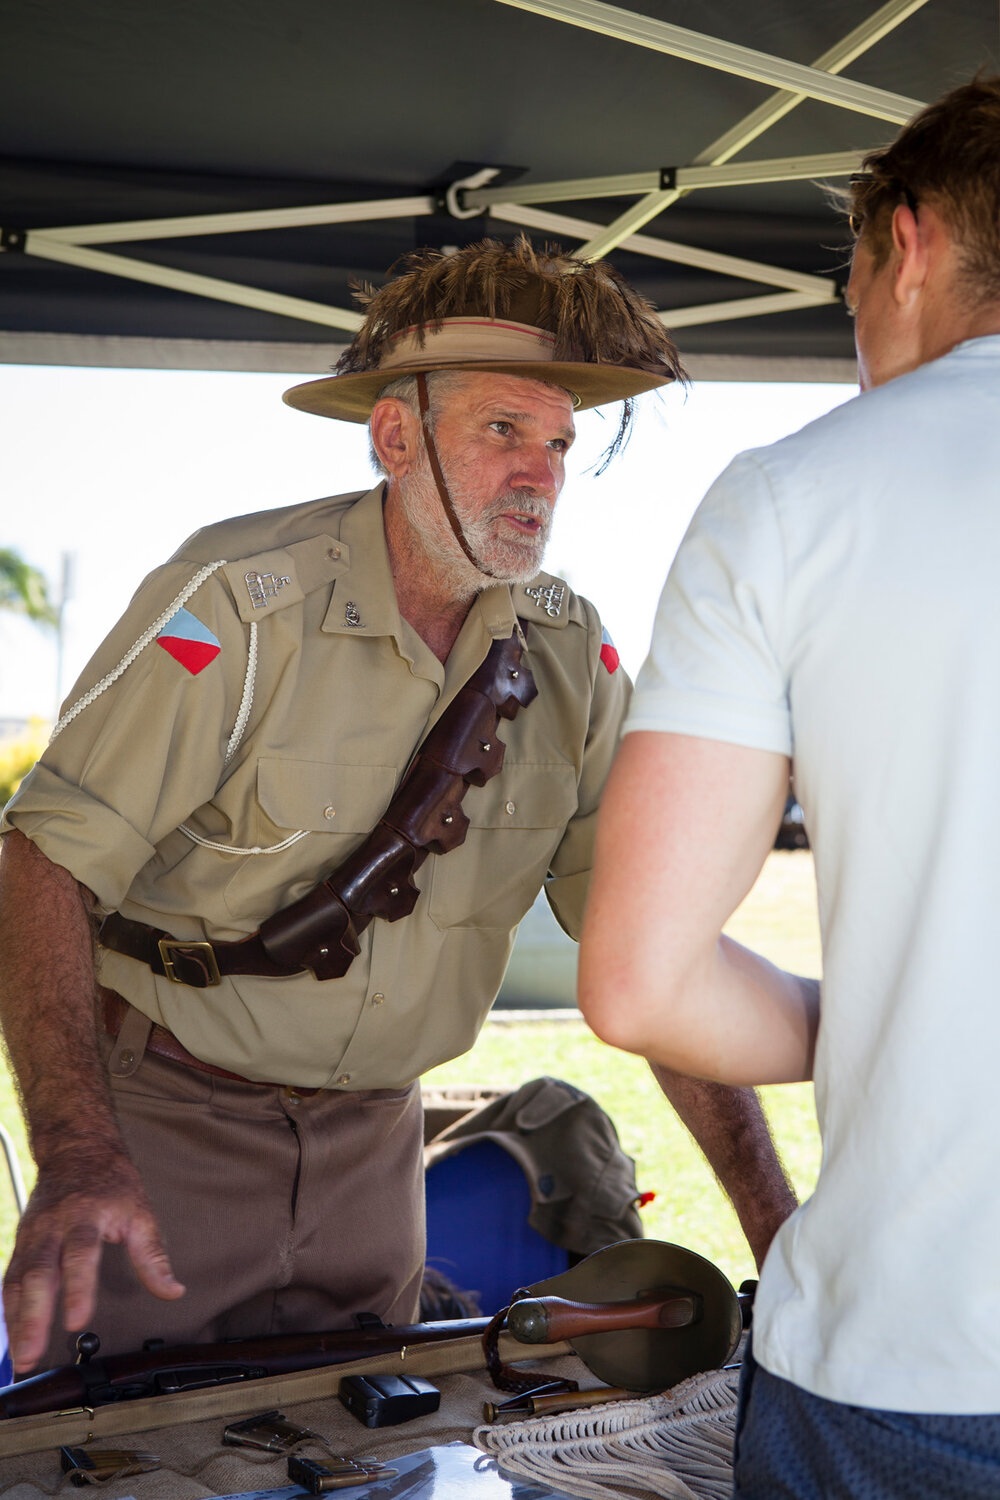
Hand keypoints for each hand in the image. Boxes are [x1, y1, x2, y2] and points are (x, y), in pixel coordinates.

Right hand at [3, 1148, 184, 1372]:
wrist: (77, 1151)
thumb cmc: (111, 1183)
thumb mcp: (139, 1211)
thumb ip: (152, 1255)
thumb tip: (173, 1291)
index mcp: (84, 1216)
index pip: (80, 1255)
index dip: (78, 1288)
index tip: (77, 1321)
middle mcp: (52, 1227)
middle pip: (39, 1273)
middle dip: (34, 1316)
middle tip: (34, 1352)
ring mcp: (32, 1235)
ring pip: (18, 1280)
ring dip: (17, 1321)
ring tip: (22, 1357)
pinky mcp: (21, 1243)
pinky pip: (10, 1279)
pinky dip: (9, 1309)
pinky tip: (14, 1337)